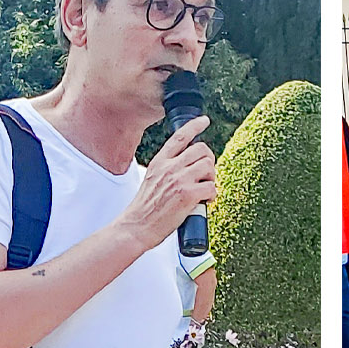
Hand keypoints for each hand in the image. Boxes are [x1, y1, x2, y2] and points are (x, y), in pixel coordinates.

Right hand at [122, 114, 215, 247]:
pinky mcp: (187, 195)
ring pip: (208, 166)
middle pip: (201, 149)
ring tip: (204, 189)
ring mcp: (179, 180)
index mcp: (160, 162)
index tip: (204, 120)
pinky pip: (211, 187)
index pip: (179, 137)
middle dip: (209, 160)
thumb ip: (166, 170)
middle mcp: (169, 167)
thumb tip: (185, 168)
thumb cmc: (144, 208)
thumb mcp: (150, 179)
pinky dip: (211, 195)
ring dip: (211, 178)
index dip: (194, 126)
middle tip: (206, 174)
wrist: (137, 226)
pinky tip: (204, 202)